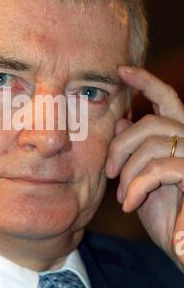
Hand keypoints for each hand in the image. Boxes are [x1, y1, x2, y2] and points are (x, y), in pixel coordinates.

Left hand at [105, 65, 183, 270]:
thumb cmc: (165, 217)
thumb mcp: (142, 181)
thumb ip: (135, 152)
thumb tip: (122, 121)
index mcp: (179, 140)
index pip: (165, 99)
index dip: (146, 81)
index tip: (120, 70)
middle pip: (150, 122)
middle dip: (121, 146)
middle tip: (109, 172)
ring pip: (152, 143)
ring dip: (129, 172)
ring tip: (123, 196)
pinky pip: (159, 167)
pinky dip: (137, 186)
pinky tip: (129, 204)